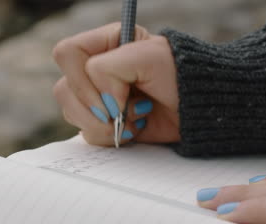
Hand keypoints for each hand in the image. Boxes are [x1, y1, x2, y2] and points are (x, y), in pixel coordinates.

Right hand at [52, 23, 179, 145]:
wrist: (201, 109)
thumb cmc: (182, 77)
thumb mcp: (149, 56)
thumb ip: (110, 68)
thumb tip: (100, 103)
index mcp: (104, 44)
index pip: (67, 54)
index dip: (85, 79)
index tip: (117, 95)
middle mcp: (96, 70)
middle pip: (64, 89)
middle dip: (97, 108)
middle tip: (126, 111)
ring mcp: (97, 97)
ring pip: (71, 113)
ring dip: (104, 125)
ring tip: (134, 120)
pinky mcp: (103, 121)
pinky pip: (86, 134)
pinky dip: (109, 137)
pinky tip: (132, 129)